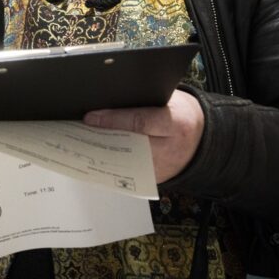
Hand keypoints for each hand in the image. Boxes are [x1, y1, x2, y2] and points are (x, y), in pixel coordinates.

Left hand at [83, 88, 204, 182]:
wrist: (200, 141)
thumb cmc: (181, 115)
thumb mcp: (170, 100)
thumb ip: (143, 101)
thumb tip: (108, 100)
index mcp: (176, 123)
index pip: (140, 122)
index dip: (113, 119)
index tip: (90, 117)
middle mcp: (169, 150)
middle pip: (127, 146)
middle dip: (101, 138)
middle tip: (77, 131)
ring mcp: (161, 168)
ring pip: (124, 162)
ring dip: (100, 153)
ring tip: (79, 142)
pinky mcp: (152, 178)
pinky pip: (126, 172)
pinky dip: (109, 163)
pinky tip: (92, 154)